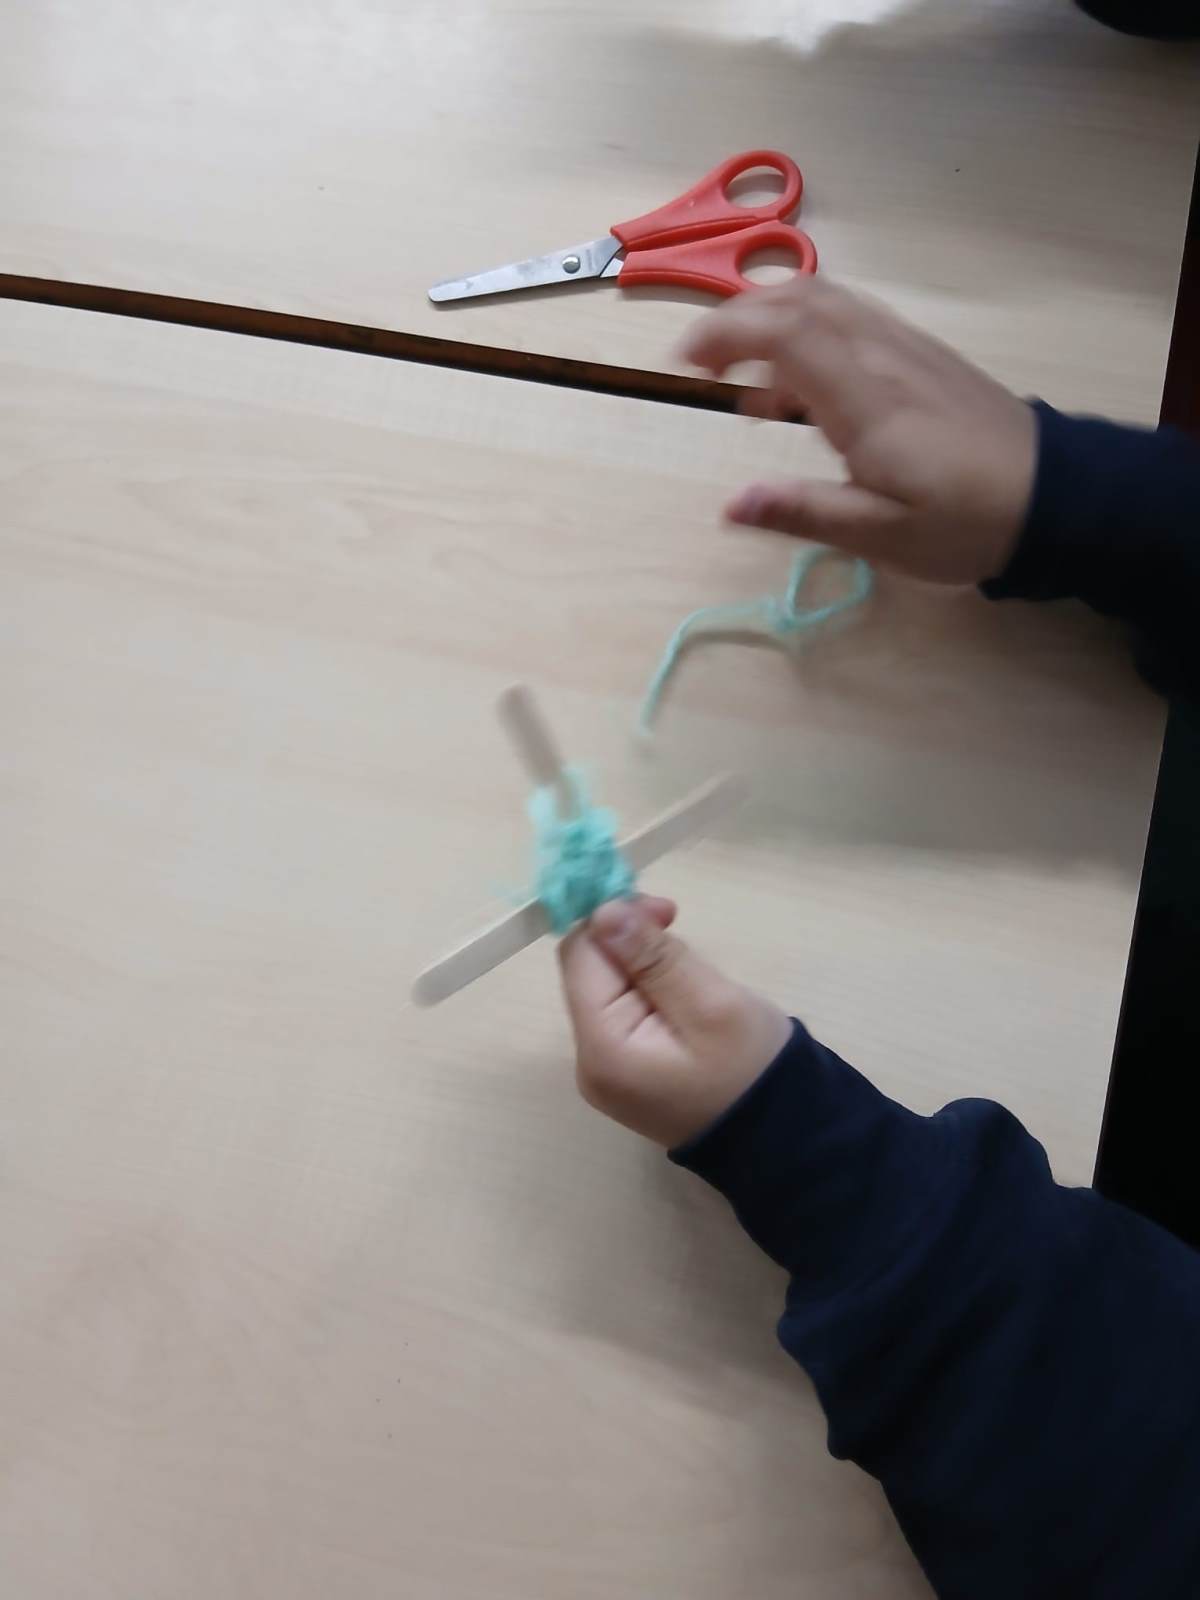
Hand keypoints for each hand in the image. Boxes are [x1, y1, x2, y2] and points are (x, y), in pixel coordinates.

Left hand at [558, 897, 790, 1147]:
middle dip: (629, 940)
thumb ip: (653, 956)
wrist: (783, 1140)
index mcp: (602, 1046)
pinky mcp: (624, 1073)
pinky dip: (648, 991)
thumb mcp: (710, 1004)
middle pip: (589, 971)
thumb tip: (602, 912)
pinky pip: (622, 1013)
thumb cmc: (752, 1070)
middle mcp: (589, 1062)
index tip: (668, 910)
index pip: (581, 955)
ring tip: (692, 974)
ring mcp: (605, 1072)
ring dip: (642, 964)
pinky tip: (683, 996)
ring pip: (606, 988)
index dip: (615, 919)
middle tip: (679, 928)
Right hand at [681, 279, 1036, 585]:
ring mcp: (906, 348)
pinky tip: (804, 386)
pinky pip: (855, 317)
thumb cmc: (966, 523)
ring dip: (774, 318)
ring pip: (829, 299)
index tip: (687, 362)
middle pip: (801, 298)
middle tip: (703, 361)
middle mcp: (881, 356)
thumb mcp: (881, 535)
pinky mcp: (922, 356)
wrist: (1055, 498)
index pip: (785, 332)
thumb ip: (804, 512)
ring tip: (748, 378)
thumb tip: (732, 506)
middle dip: (740, 315)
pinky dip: (811, 329)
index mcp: (864, 399)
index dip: (727, 332)